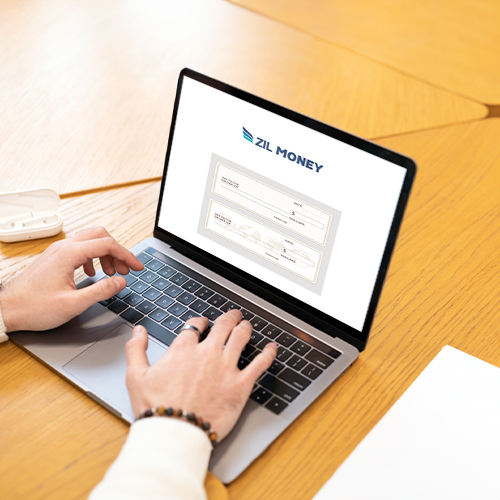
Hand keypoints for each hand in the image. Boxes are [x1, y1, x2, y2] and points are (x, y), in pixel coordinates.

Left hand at [0, 227, 142, 331]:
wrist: (6, 308)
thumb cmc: (33, 307)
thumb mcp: (73, 304)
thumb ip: (101, 291)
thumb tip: (120, 281)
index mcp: (69, 254)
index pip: (108, 245)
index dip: (127, 256)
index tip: (137, 267)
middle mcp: (64, 247)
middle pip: (100, 236)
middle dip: (118, 251)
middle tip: (126, 269)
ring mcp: (58, 251)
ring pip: (90, 241)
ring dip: (106, 254)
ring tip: (112, 273)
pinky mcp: (54, 257)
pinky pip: (80, 249)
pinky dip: (93, 257)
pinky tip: (93, 273)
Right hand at [125, 310, 277, 440]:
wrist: (175, 433)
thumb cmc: (156, 408)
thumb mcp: (135, 376)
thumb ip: (136, 349)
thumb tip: (138, 331)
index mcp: (183, 349)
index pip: (195, 325)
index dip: (200, 321)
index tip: (203, 323)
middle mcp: (207, 353)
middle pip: (223, 325)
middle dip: (229, 317)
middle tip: (233, 316)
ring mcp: (226, 367)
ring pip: (241, 337)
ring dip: (246, 328)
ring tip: (247, 325)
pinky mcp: (240, 384)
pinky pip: (260, 363)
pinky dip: (268, 353)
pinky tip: (272, 348)